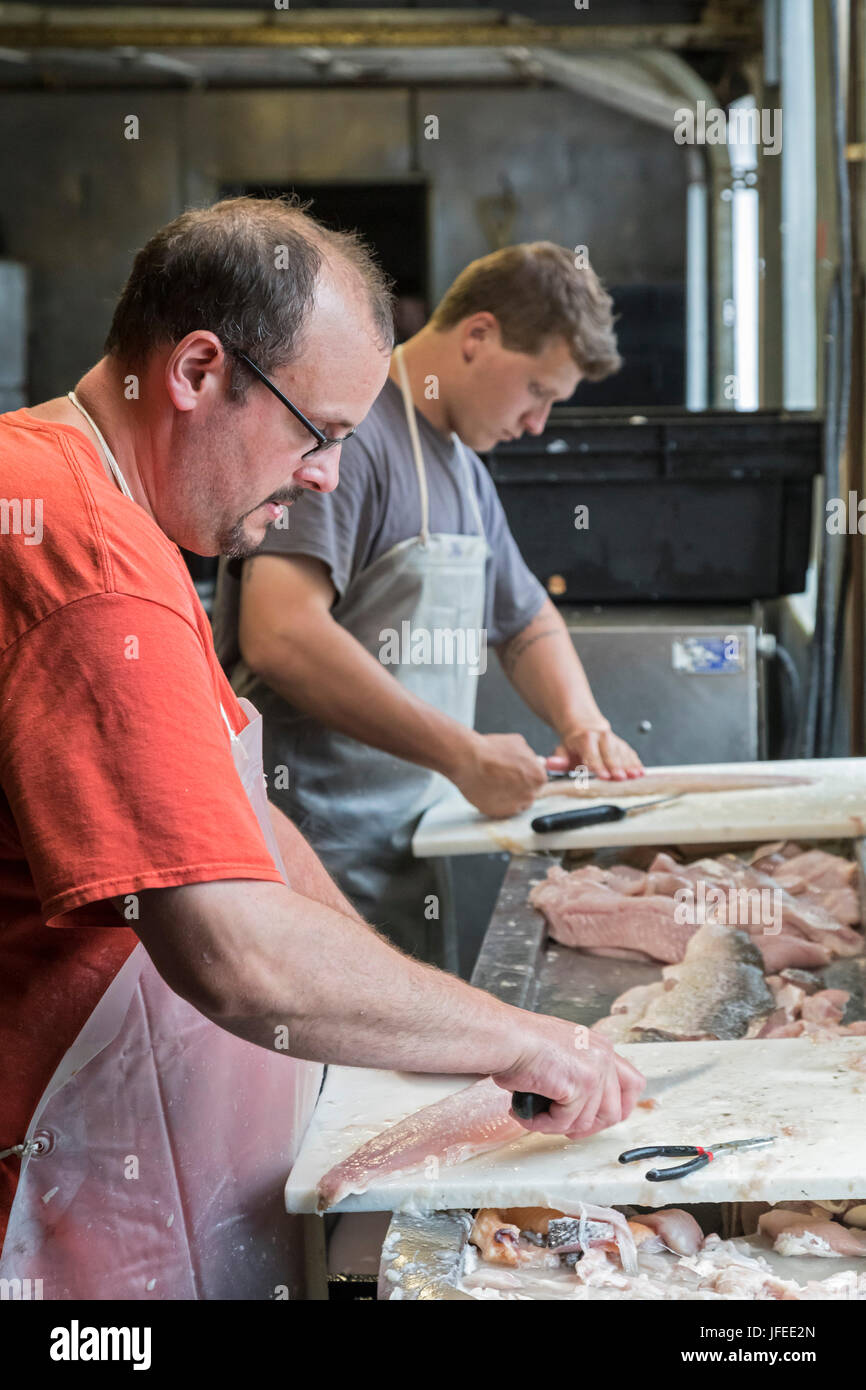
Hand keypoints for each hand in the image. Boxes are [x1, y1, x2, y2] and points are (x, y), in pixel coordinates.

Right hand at [453, 732, 546, 817]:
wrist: (468, 760)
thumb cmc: (490, 751)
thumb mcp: (517, 743)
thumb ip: (531, 756)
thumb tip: (536, 760)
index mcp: (538, 777)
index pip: (538, 780)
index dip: (526, 775)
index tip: (516, 773)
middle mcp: (529, 794)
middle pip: (529, 793)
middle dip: (519, 786)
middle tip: (504, 777)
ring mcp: (514, 806)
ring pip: (516, 804)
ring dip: (509, 796)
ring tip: (494, 783)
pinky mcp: (498, 814)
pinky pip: (501, 810)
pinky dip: (497, 803)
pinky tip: (488, 790)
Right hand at [492, 1011, 644, 1139]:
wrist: (505, 1038)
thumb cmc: (521, 1043)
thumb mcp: (563, 1053)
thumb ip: (580, 1073)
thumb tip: (580, 1107)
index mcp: (601, 1047)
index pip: (632, 1084)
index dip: (619, 1108)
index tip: (599, 1120)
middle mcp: (603, 1056)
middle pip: (616, 1111)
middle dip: (588, 1127)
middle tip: (564, 1128)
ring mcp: (594, 1071)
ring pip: (587, 1122)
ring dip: (557, 1126)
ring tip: (535, 1115)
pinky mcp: (579, 1085)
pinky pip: (564, 1122)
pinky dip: (542, 1124)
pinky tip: (526, 1113)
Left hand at [548, 724, 643, 781]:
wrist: (585, 726)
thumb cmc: (574, 744)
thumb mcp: (562, 749)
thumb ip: (559, 759)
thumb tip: (550, 763)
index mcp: (585, 737)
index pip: (591, 753)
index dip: (597, 765)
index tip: (602, 775)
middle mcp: (602, 736)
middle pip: (610, 753)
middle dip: (615, 766)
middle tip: (620, 778)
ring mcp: (614, 740)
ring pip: (622, 753)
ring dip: (629, 765)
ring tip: (635, 776)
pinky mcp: (622, 744)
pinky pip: (630, 753)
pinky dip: (636, 762)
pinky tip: (640, 771)